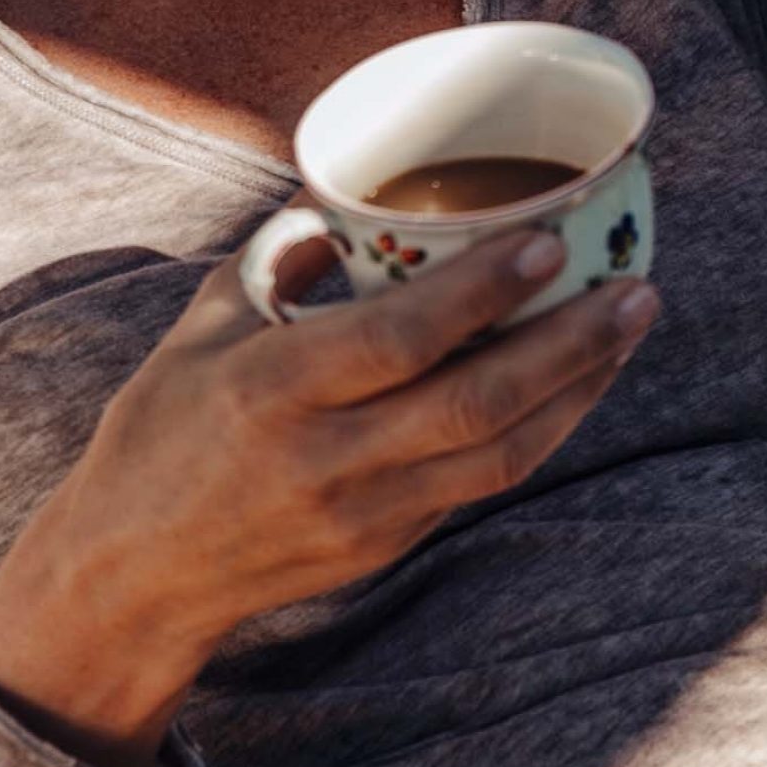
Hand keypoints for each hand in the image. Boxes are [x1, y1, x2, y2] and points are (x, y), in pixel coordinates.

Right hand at [0, 227, 658, 766]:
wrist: (132, 575)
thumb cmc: (161, 432)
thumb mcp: (199, 328)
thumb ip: (278, 257)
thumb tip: (348, 191)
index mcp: (270, 388)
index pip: (395, 339)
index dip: (480, 293)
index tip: (547, 241)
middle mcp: (324, 457)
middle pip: (472, 404)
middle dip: (568, 345)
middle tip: (634, 288)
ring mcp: (362, 512)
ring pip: (498, 453)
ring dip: (577, 390)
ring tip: (627, 326)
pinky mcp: (386, 545)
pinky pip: (482, 482)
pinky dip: (541, 430)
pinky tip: (576, 382)